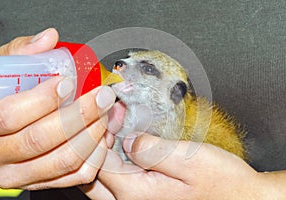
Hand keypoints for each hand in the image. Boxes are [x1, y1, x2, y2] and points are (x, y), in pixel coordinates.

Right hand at [0, 28, 115, 189]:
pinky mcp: (39, 181)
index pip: (10, 115)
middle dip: (80, 115)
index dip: (43, 99)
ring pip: (62, 160)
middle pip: (41, 140)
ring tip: (104, 114)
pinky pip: (73, 176)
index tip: (68, 83)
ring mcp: (18, 174)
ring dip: (91, 135)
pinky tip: (99, 137)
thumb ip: (20, 54)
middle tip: (102, 97)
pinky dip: (93, 156)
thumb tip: (49, 38)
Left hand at [84, 132, 285, 199]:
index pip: (97, 163)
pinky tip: (125, 144)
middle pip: (91, 175)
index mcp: (135, 193)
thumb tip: (127, 139)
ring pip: (101, 180)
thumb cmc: (220, 183)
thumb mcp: (189, 161)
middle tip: (109, 122)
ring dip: (103, 153)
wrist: (239, 198)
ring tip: (116, 129)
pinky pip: (118, 180)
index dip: (99, 134)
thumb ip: (152, 150)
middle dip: (95, 145)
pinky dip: (115, 160)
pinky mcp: (143, 196)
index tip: (111, 114)